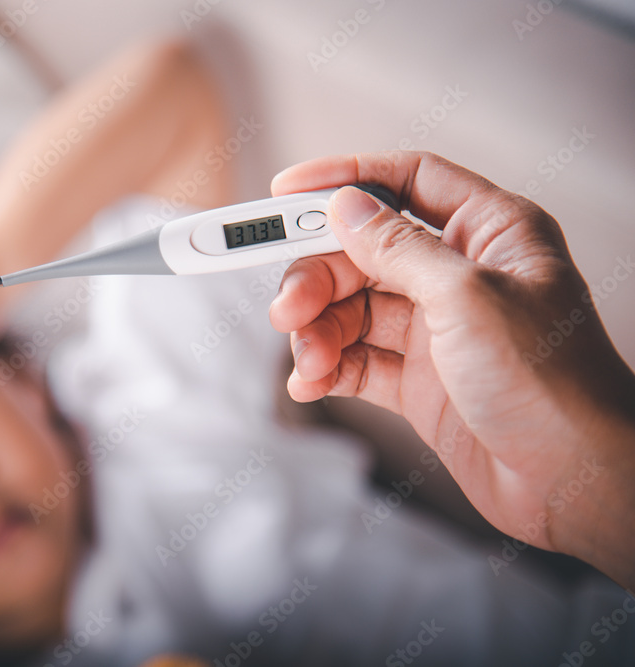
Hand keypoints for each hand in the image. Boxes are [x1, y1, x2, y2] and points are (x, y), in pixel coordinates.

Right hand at [269, 151, 634, 585]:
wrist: (572, 482)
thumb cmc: (552, 383)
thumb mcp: (466, 298)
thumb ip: (398, 248)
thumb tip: (345, 206)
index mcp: (489, 232)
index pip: (407, 180)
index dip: (346, 178)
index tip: (287, 191)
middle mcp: (459, 275)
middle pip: (364, 252)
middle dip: (318, 277)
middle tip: (288, 307)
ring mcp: (436, 330)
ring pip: (352, 309)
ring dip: (318, 331)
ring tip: (308, 362)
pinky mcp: (418, 380)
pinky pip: (356, 359)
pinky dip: (327, 367)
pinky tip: (312, 381)